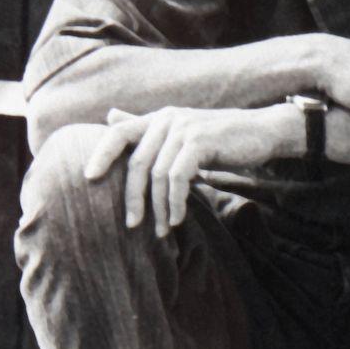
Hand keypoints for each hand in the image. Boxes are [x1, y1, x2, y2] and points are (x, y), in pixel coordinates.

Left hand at [84, 105, 302, 234]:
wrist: (261, 132)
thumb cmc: (221, 139)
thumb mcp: (181, 135)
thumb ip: (147, 130)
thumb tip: (110, 118)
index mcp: (158, 118)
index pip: (118, 132)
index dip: (100, 154)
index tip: (88, 179)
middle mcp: (167, 119)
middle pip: (136, 162)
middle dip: (133, 198)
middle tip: (132, 225)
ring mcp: (183, 128)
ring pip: (158, 175)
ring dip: (159, 208)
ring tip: (163, 230)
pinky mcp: (200, 141)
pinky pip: (179, 178)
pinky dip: (176, 202)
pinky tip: (179, 219)